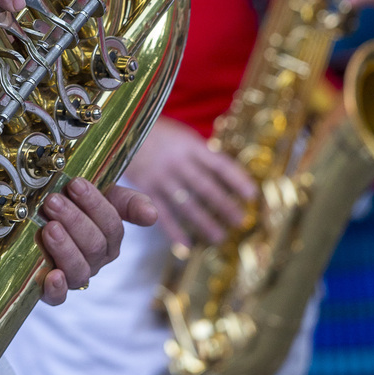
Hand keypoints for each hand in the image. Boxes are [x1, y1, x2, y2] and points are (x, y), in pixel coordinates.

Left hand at [37, 178, 156, 304]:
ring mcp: (74, 275)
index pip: (111, 226)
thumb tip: (153, 215)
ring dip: (64, 248)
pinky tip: (53, 276)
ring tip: (49, 227)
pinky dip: (57, 290)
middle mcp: (95, 260)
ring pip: (79, 270)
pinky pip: (58, 298)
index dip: (94, 205)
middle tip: (53, 201)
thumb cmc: (78, 203)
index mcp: (111, 240)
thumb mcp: (105, 196)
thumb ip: (130, 202)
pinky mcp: (52, 290)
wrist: (48, 213)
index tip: (75, 184)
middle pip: (94, 246)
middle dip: (74, 221)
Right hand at [123, 116, 256, 247]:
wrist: (120, 129)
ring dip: (204, 222)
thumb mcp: (181, 136)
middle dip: (224, 205)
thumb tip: (227, 177)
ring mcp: (160, 176)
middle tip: (241, 222)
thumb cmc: (158, 134)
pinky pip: (162, 213)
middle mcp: (177, 161)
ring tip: (219, 237)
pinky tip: (186, 246)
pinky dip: (174, 231)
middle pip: (205, 186)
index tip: (253, 195)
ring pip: (186, 203)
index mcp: (189, 145)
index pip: (218, 164)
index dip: (236, 179)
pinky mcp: (144, 189)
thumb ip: (200, 154)